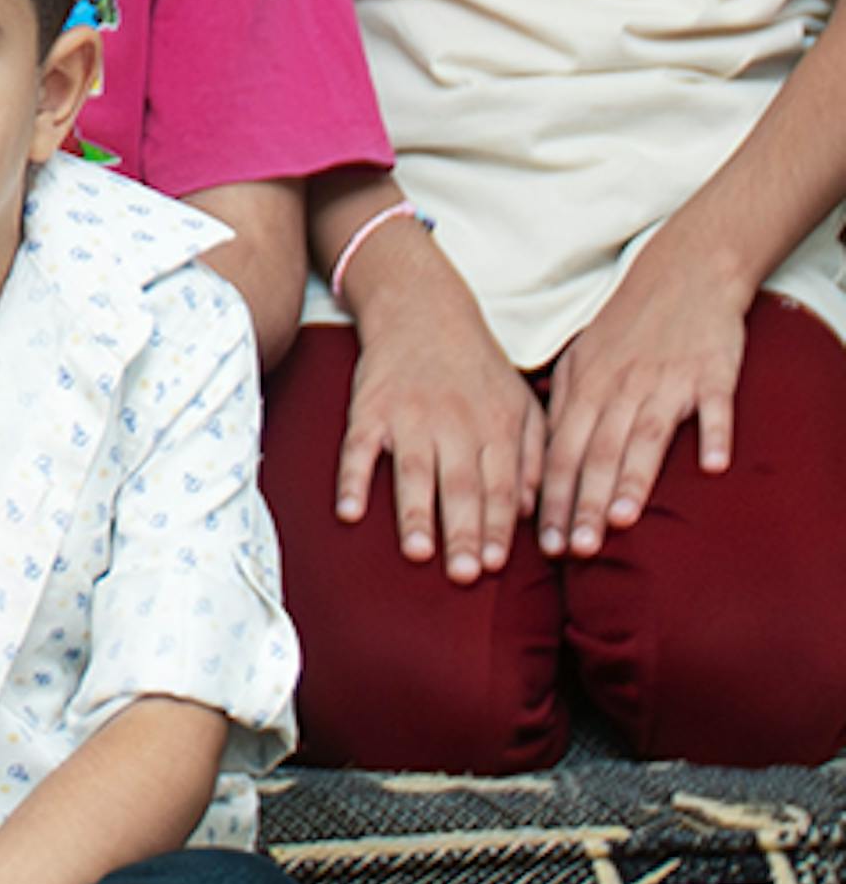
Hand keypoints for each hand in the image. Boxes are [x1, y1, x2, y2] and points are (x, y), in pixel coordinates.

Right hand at [338, 244, 541, 584]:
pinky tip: (349, 513)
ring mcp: (410, 415)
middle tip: (463, 575)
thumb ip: (534, 456)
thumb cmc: (476, 366)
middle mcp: (456, 423)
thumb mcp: (521, 403)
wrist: (422, 308)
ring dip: (415, 514)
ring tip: (419, 553)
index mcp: (496, 426)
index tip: (494, 565)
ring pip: (414, 471)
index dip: (497, 526)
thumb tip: (535, 511)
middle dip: (463, 532)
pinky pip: (357, 448)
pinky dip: (352, 481)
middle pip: (461, 485)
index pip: (501, 485)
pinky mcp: (369, 408)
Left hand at [537, 236, 749, 558]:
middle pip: (598, 453)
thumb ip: (563, 408)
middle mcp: (621, 388)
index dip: (551, 498)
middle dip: (583, 504)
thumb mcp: (581, 360)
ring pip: (645, 436)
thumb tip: (538, 457)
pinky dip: (714, 434)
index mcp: (585, 389)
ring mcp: (667, 381)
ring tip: (621, 519)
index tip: (545, 543)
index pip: (561, 452)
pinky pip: (714, 408)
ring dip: (633, 478)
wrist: (682, 275)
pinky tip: (713, 467)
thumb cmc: (627, 327)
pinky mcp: (712, 374)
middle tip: (576, 548)